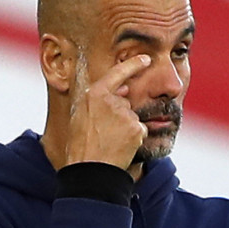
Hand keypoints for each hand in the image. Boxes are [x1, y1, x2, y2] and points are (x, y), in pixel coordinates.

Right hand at [64, 53, 151, 169]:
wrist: (90, 169)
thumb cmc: (82, 145)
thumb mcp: (82, 116)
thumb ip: (101, 100)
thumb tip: (124, 90)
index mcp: (94, 94)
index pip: (118, 73)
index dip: (134, 64)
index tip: (146, 58)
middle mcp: (111, 100)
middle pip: (126, 102)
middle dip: (121, 116)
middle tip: (105, 133)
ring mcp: (125, 114)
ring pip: (133, 118)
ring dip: (127, 129)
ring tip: (110, 141)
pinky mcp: (136, 128)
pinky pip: (140, 130)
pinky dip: (134, 139)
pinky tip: (121, 146)